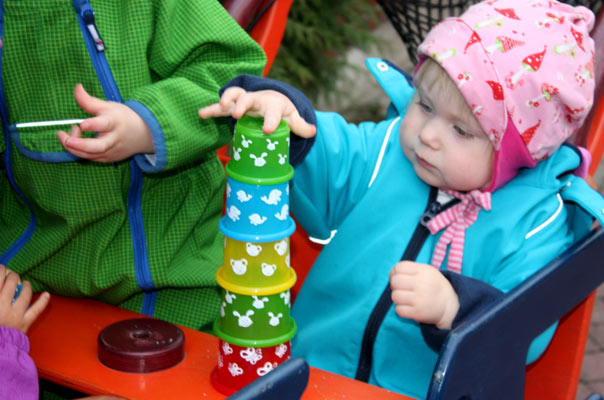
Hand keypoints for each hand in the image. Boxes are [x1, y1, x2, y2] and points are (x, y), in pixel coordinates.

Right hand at [0, 265, 49, 333]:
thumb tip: (1, 288)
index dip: (0, 270)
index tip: (1, 268)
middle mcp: (1, 306)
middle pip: (10, 283)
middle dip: (12, 275)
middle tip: (12, 274)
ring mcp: (14, 314)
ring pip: (24, 294)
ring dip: (26, 286)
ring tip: (25, 283)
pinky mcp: (24, 323)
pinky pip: (36, 310)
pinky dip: (43, 301)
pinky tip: (46, 294)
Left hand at [57, 84, 154, 161]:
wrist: (143, 135)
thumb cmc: (123, 118)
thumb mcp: (109, 107)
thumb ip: (90, 100)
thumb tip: (77, 87)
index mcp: (114, 122)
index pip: (104, 124)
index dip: (93, 125)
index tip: (82, 124)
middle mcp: (114, 139)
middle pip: (98, 146)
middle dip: (80, 144)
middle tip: (67, 139)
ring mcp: (111, 151)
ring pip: (91, 155)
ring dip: (73, 147)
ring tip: (64, 136)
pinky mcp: (108, 158)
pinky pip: (90, 158)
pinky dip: (78, 151)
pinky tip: (73, 142)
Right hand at [198, 87, 315, 137]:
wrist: (271, 99)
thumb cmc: (282, 110)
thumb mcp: (292, 117)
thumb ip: (301, 125)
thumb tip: (313, 131)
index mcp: (273, 104)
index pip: (273, 111)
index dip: (271, 120)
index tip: (268, 130)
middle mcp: (257, 100)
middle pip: (249, 98)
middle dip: (243, 104)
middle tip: (238, 114)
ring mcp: (244, 102)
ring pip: (234, 96)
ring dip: (226, 100)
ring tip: (220, 107)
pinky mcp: (233, 107)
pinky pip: (220, 107)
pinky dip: (211, 109)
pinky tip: (200, 113)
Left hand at [389, 261, 459, 329]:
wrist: (450, 305)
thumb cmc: (433, 286)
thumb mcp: (426, 271)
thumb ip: (410, 269)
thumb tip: (392, 274)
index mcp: (423, 271)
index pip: (399, 267)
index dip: (394, 272)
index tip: (399, 278)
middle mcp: (422, 283)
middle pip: (395, 281)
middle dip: (395, 286)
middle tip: (402, 289)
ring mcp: (420, 298)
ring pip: (395, 296)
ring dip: (398, 298)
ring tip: (406, 298)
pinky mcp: (418, 312)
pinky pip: (398, 310)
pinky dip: (400, 309)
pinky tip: (408, 307)